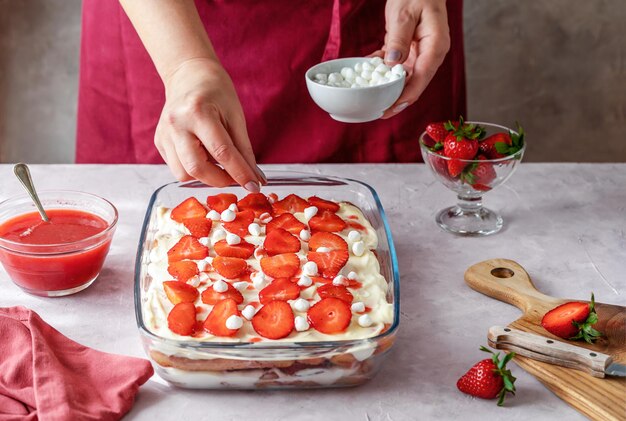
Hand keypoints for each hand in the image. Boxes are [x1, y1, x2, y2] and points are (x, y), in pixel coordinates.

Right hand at [155, 58, 264, 190]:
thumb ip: (244, 150)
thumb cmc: (215, 92)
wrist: (188, 74)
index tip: (253, 186)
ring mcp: (164, 134)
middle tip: (235, 177)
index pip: (222, 153)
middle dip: (220, 180)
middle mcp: (176, 124)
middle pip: (197, 168)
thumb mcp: (236, 116)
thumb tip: (254, 178)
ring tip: (217, 162)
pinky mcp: (159, 141)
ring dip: (205, 176)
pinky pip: (177, 167)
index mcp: (198, 112)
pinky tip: (203, 154)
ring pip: (183, 173)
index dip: (240, 173)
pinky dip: (194, 168)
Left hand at [376, 0, 450, 118]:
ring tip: (373, 99)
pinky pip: (395, 67)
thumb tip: (392, 63)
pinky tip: (368, 75)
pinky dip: (382, 71)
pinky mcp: (409, 51)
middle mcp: (431, 54)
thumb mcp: (405, 13)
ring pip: (405, 79)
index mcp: (436, 46)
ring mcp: (420, 53)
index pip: (422, 77)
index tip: (391, 108)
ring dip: (389, 88)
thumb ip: (398, 38)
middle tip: (379, 112)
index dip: (406, 96)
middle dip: (398, 100)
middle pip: (415, 84)